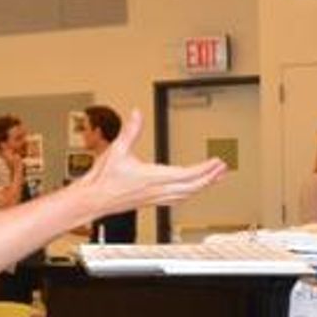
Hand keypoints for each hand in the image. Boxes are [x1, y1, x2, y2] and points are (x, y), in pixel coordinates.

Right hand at [80, 109, 225, 214]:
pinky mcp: (150, 201)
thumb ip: (130, 131)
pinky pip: (176, 200)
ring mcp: (155, 198)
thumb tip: (137, 114)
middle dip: (210, 178)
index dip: (205, 169)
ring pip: (186, 196)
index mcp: (153, 177)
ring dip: (202, 188)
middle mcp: (157, 190)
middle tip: (223, 169)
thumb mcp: (117, 149)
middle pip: (192, 187)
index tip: (217, 162)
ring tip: (213, 180)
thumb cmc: (102, 180)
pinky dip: (188, 194)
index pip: (187, 174)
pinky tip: (191, 191)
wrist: (93, 200)